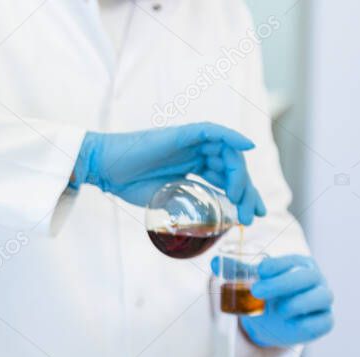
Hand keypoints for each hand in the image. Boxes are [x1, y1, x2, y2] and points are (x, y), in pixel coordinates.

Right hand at [76, 122, 266, 223]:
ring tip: (242, 197)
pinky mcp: (184, 134)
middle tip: (251, 215)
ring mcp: (191, 143)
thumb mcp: (166, 199)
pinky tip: (247, 147)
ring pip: (227, 154)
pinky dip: (232, 137)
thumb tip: (208, 222)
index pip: (226, 179)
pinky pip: (214, 132)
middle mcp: (196, 154)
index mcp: (192, 168)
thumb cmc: (129, 183)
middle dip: (246, 192)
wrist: (106, 169)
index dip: (243, 196)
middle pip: (232, 168)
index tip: (253, 215)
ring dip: (240, 175)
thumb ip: (187, 204)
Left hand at [212, 254, 333, 346]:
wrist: (277, 322)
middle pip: (306, 277)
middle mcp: (315, 280)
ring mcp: (322, 300)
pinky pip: (322, 322)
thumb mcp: (253, 282)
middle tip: (256, 291)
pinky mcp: (325, 321)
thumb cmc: (268, 295)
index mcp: (299, 264)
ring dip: (298, 302)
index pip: (292, 260)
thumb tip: (214, 262)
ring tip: (278, 310)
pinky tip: (291, 323)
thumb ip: (236, 272)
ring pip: (321, 296)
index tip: (259, 270)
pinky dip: (307, 323)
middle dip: (281, 283)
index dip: (277, 265)